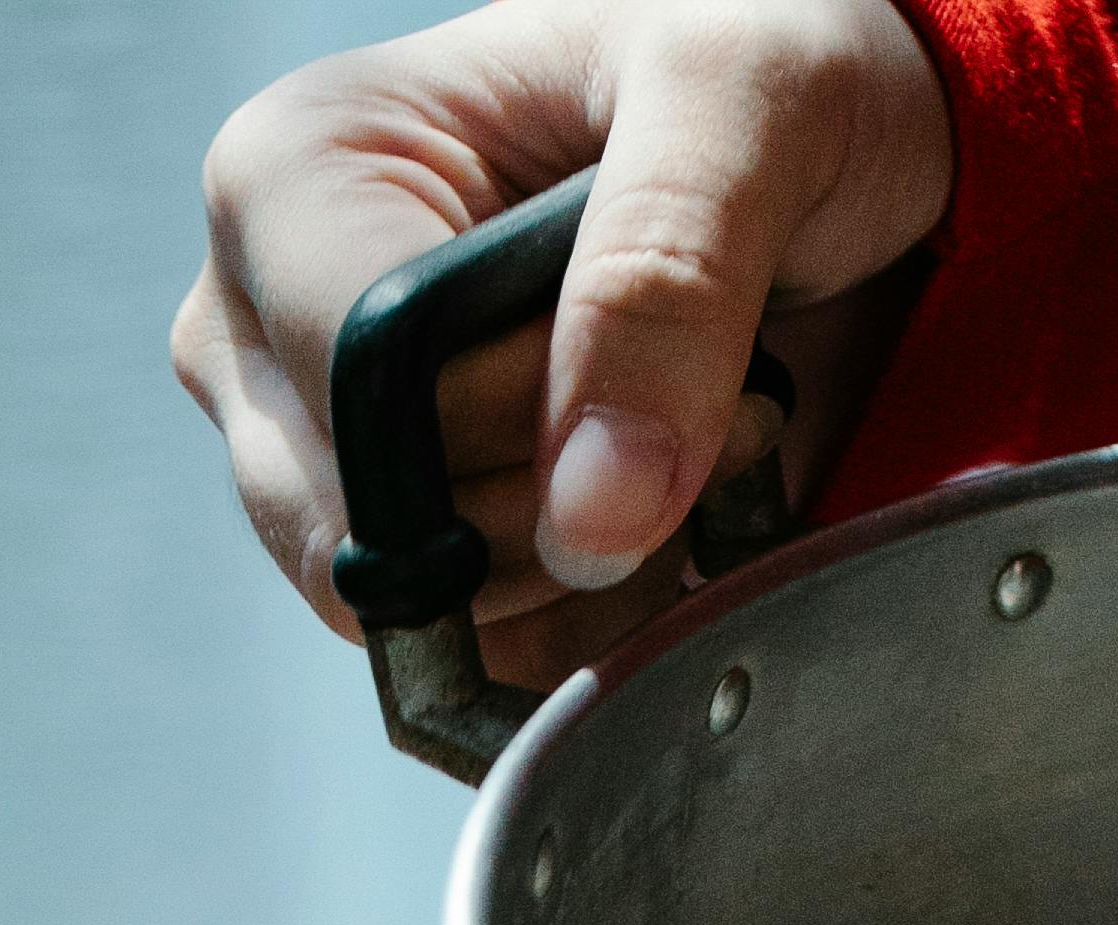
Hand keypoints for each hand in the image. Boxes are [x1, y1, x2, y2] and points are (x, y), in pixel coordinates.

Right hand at [175, 3, 953, 689]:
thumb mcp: (740, 95)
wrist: (842, 135)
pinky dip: (601, 626)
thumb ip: (668, 273)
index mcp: (291, 179)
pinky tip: (666, 515)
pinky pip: (486, 670)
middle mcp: (274, 330)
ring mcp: (333, 458)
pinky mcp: (418, 552)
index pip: (357, 397)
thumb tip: (591, 512)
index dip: (520, 425)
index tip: (658, 377)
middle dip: (558, 509)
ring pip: (424, 622)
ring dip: (595, 570)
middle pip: (364, 535)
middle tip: (686, 395)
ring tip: (683, 434)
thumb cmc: (762, 52)